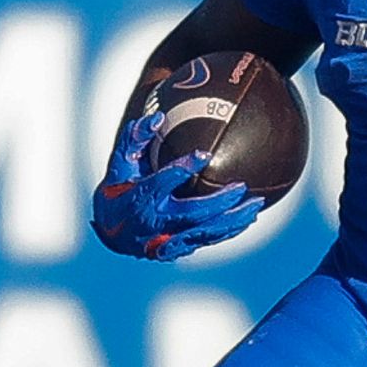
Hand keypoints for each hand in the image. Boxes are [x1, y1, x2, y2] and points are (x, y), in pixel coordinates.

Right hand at [90, 110, 265, 261]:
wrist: (111, 232)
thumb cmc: (118, 190)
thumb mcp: (119, 164)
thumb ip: (135, 139)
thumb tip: (156, 117)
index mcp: (141, 196)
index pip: (162, 182)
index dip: (182, 168)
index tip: (204, 154)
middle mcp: (156, 221)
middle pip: (192, 213)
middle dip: (218, 202)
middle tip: (241, 187)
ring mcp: (167, 238)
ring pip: (204, 232)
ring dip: (232, 220)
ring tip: (256, 205)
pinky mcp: (177, 249)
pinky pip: (206, 240)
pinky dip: (228, 231)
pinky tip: (247, 220)